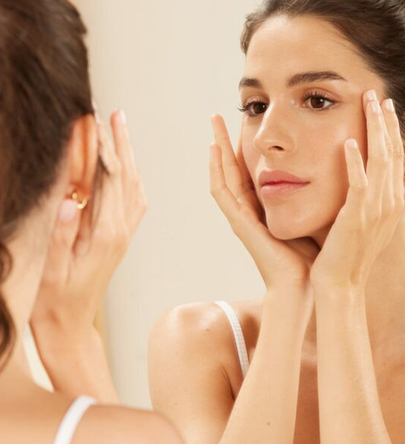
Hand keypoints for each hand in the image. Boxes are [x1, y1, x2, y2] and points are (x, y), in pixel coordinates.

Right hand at [31, 110, 147, 334]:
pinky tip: (125, 169)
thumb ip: (62, 233)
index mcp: (106, 235)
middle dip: (122, 144)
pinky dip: (131, 179)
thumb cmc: (55, 301)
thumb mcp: (52, 268)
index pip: (108, 181)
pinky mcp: (121, 238)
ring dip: (129, 157)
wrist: (72, 325)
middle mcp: (121, 231)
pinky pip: (133, 202)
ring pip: (134, 188)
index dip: (102, 149)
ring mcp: (124, 235)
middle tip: (116, 115)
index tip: (94, 121)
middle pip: (127, 178)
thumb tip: (69, 198)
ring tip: (121, 131)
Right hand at [210, 115, 319, 290]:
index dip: (245, 146)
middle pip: (232, 168)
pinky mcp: (239, 223)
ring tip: (215, 122)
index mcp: (263, 207)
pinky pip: (222, 192)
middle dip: (226, 140)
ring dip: (218, 148)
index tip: (247, 121)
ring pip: (223, 174)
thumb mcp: (312, 215)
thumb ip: (312, 194)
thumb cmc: (313, 254)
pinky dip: (217, 170)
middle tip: (220, 115)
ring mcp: (241, 216)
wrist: (307, 284)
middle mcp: (248, 209)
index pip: (248, 170)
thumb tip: (329, 168)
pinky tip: (216, 148)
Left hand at [309, 91, 404, 291]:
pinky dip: (353, 162)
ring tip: (369, 104)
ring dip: (375, 130)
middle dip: (387, 122)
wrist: (341, 282)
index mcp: (392, 201)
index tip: (386, 108)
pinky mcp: (356, 216)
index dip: (393, 131)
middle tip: (378, 95)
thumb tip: (399, 176)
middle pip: (392, 152)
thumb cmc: (351, 252)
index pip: (397, 158)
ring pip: (380, 161)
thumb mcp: (375, 223)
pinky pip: (357, 183)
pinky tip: (346, 143)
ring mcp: (375, 209)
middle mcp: (389, 202)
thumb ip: (386, 198)